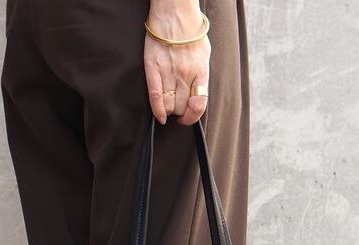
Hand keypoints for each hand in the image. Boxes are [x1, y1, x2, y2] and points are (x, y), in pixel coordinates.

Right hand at [144, 0, 209, 125]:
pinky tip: (159, 116)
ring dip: (169, 110)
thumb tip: (198, 92)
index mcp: (200, 71)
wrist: (174, 13)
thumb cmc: (190, 32)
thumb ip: (201, 74)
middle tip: (177, 107)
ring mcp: (169, 72)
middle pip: (182, 107)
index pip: (199, 104)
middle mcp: (185, 75)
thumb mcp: (204, 54)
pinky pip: (155, 97)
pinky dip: (158, 110)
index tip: (188, 117)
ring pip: (169, 105)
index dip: (193, 116)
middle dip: (180, 111)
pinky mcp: (153, 69)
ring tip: (168, 105)